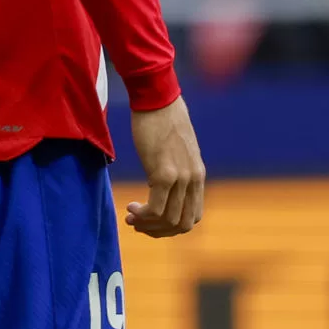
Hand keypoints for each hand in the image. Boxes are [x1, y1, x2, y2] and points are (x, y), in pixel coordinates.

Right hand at [126, 95, 205, 237]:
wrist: (156, 97)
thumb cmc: (160, 117)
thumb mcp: (174, 148)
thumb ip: (173, 166)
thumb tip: (158, 180)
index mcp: (197, 175)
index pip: (193, 216)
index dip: (171, 225)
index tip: (151, 219)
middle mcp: (193, 179)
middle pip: (183, 224)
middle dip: (159, 231)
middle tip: (138, 223)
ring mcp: (180, 177)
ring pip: (169, 220)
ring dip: (148, 225)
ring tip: (131, 217)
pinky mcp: (164, 172)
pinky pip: (156, 207)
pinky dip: (143, 215)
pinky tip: (131, 207)